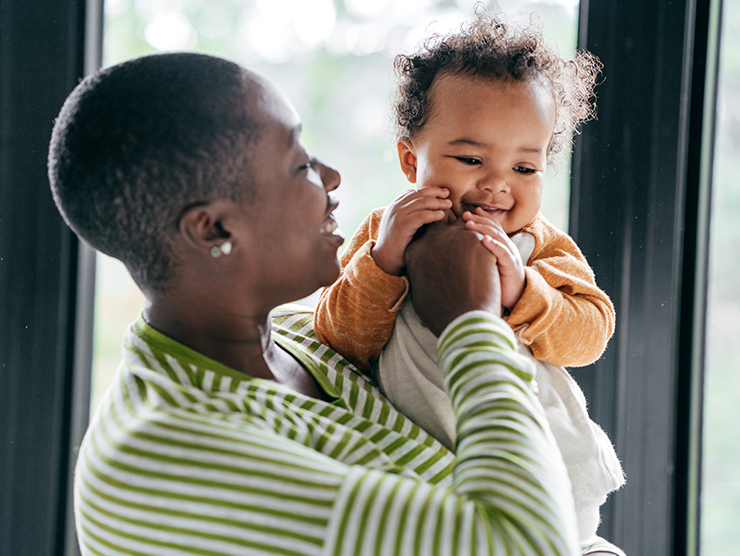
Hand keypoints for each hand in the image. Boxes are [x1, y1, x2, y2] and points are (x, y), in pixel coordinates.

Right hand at [372, 187, 451, 275]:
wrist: (385, 260)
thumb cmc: (398, 245)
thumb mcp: (404, 225)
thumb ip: (412, 216)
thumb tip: (431, 210)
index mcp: (395, 206)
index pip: (414, 192)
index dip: (429, 190)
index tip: (442, 192)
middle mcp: (395, 208)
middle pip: (419, 194)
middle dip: (435, 192)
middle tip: (448, 194)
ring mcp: (397, 215)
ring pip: (421, 202)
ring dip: (437, 202)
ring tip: (449, 204)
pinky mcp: (402, 225)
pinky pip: (421, 216)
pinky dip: (433, 214)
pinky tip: (442, 215)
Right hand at [405, 218, 501, 335]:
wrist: (463, 318)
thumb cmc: (440, 313)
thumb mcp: (419, 294)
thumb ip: (420, 276)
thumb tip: (421, 275)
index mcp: (415, 250)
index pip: (426, 234)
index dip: (438, 241)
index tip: (446, 249)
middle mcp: (432, 238)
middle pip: (445, 225)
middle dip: (453, 232)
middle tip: (464, 246)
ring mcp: (455, 236)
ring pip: (466, 226)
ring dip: (471, 236)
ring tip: (480, 251)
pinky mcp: (476, 240)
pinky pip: (483, 235)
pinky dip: (487, 244)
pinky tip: (491, 256)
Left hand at [463, 208, 525, 309]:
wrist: (516, 297)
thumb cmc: (500, 281)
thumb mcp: (489, 264)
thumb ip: (481, 253)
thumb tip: (461, 248)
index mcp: (502, 245)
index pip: (492, 226)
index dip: (482, 217)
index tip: (468, 211)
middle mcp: (507, 246)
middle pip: (493, 228)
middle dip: (479, 220)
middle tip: (464, 214)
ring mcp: (510, 254)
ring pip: (497, 237)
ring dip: (482, 228)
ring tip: (469, 223)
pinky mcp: (511, 265)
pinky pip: (503, 252)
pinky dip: (494, 244)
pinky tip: (484, 239)